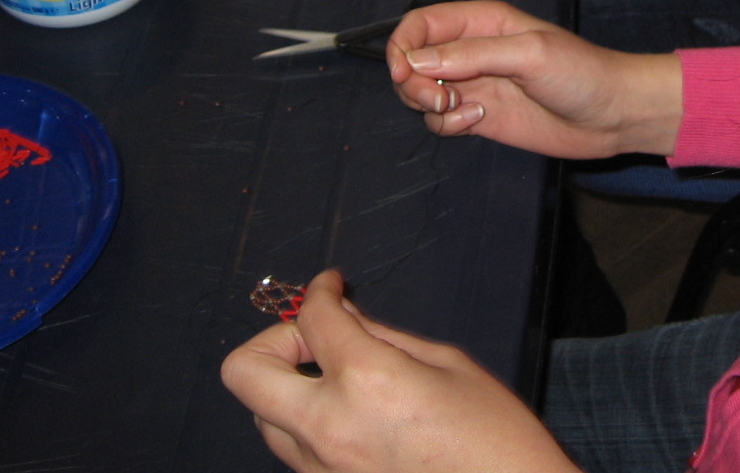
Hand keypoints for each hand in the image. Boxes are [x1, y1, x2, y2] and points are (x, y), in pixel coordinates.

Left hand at [222, 270, 576, 472]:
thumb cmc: (495, 436)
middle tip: (315, 337)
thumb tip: (341, 312)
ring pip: (262, 417)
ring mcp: (321, 470)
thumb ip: (383, 335)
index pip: (312, 318)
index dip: (319, 290)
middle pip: (244, 372)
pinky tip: (352, 414)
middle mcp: (329, 428)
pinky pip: (293, 450)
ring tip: (336, 378)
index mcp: (367, 381)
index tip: (331, 285)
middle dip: (274, 341)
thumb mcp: (448, 364)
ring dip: (288, 387)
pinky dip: (308, 423)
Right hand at [385, 0, 682, 159]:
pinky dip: (447, 126)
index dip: (402, 47)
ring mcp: (474, 85)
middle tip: (440, 100)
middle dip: (412, 83)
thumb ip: (472, 54)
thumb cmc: (581, 72)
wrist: (612, 114)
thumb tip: (416, 60)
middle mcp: (471, 50)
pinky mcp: (480, 117)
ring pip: (421, 92)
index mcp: (481, 22)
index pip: (420, 24)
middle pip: (412, 60)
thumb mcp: (529, 54)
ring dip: (428, 106)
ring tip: (464, 112)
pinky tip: (478, 123)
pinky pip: (441, 121)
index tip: (404, 75)